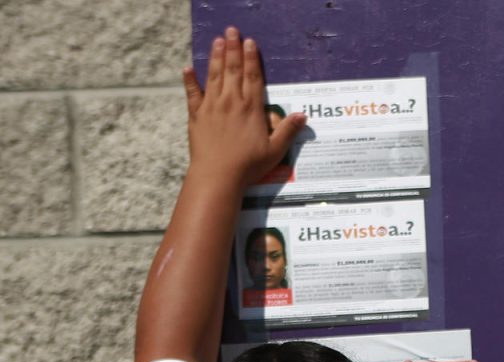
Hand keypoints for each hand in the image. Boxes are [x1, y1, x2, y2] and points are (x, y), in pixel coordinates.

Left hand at [182, 26, 304, 186]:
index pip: (252, 77)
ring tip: (217, 41)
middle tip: (231, 30)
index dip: (252, 58)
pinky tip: (187, 69)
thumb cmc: (249, 165)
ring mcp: (212, 106)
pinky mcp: (197, 115)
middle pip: (233, 70)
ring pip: (214, 76)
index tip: (250, 42)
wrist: (218, 175)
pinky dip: (189, 80)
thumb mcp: (275, 150)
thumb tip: (302, 115)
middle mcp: (231, 102)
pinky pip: (192, 94)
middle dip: (233, 49)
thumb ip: (287, 131)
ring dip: (216, 57)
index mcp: (251, 108)